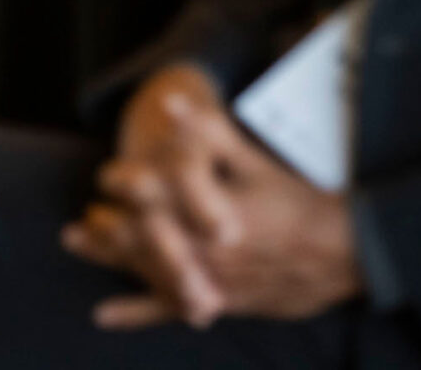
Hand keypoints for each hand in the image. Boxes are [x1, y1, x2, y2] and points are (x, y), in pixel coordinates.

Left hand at [63, 65, 361, 327]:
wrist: (346, 255)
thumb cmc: (302, 205)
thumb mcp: (257, 163)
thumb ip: (210, 134)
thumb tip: (170, 105)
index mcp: (204, 213)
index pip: (150, 195)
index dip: (123, 183)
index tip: (105, 175)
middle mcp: (198, 251)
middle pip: (136, 238)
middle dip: (104, 227)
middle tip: (74, 222)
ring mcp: (206, 282)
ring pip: (144, 270)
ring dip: (108, 258)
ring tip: (75, 243)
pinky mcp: (218, 302)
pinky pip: (168, 311)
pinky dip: (135, 313)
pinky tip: (103, 315)